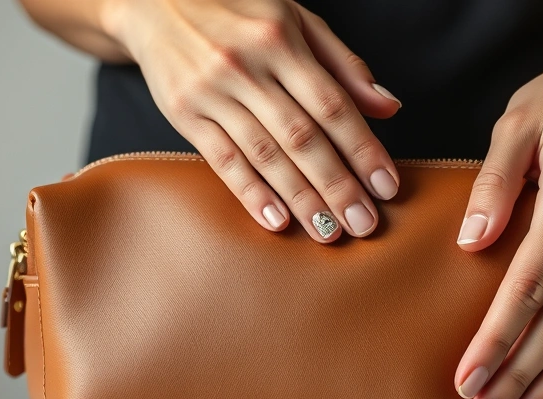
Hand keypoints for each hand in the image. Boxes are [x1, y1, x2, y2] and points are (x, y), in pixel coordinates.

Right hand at [104, 0, 402, 241]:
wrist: (154, 0)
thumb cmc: (236, 11)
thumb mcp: (295, 20)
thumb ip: (343, 65)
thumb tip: (388, 106)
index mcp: (280, 40)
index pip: (332, 104)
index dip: (362, 149)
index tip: (386, 185)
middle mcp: (246, 66)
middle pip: (301, 137)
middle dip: (337, 185)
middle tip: (364, 222)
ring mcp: (211, 91)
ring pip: (265, 154)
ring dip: (301, 198)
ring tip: (328, 232)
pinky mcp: (183, 113)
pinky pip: (222, 160)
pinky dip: (251, 192)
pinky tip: (276, 220)